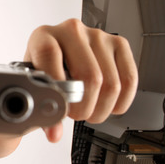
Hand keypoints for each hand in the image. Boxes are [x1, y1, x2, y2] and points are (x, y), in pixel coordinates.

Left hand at [24, 18, 137, 142]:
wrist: (56, 58)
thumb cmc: (43, 71)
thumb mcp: (35, 87)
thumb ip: (41, 110)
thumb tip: (54, 133)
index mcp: (43, 36)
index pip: (50, 56)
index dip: (57, 88)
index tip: (61, 108)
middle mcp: (71, 30)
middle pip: (89, 77)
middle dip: (84, 107)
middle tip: (76, 115)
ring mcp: (97, 35)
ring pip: (111, 83)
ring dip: (101, 109)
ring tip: (89, 111)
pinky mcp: (119, 44)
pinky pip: (129, 80)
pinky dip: (120, 102)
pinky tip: (107, 105)